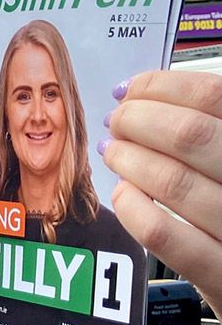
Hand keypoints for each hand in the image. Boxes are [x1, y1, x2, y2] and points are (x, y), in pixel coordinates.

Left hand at [102, 71, 221, 324]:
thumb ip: (217, 133)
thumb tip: (165, 95)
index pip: (220, 99)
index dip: (167, 87)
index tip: (135, 87)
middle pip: (193, 135)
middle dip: (140, 121)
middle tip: (117, 119)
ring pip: (174, 182)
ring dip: (130, 160)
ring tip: (113, 151)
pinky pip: (165, 237)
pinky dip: (134, 209)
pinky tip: (123, 195)